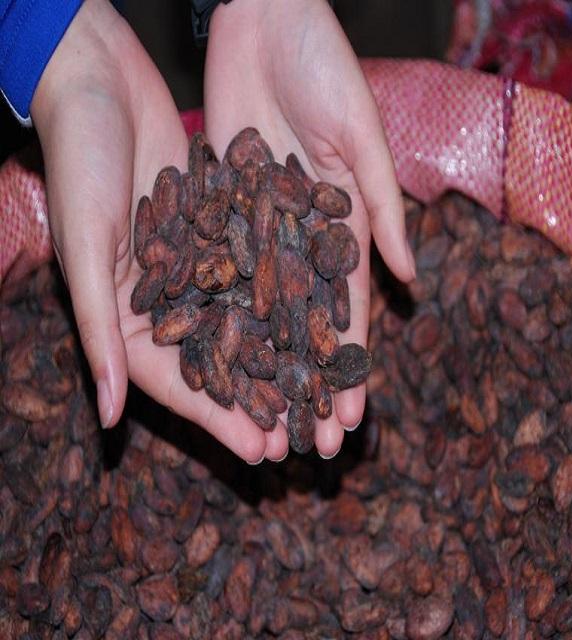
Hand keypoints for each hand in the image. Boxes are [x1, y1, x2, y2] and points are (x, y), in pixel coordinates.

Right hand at [32, 0, 285, 462]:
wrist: (101, 86)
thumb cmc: (78, 165)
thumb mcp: (87, 251)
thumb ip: (98, 332)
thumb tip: (108, 418)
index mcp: (126, 315)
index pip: (177, 383)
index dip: (217, 421)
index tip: (259, 454)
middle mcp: (169, 298)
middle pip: (221, 363)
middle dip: (262, 402)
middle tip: (303, 440)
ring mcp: (201, 266)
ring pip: (250, 324)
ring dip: (284, 362)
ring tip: (321, 397)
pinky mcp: (226, 232)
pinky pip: (264, 272)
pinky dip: (291, 299)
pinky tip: (322, 326)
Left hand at [204, 0, 415, 457]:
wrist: (263, 21)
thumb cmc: (325, 67)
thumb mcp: (361, 136)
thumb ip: (381, 207)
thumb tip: (412, 281)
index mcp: (343, 229)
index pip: (349, 314)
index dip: (352, 369)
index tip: (354, 421)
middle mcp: (300, 241)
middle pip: (302, 328)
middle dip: (306, 387)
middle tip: (308, 447)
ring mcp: (258, 231)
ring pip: (258, 314)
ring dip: (262, 370)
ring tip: (262, 424)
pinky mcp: (219, 213)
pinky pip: (216, 271)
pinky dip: (215, 319)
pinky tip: (213, 366)